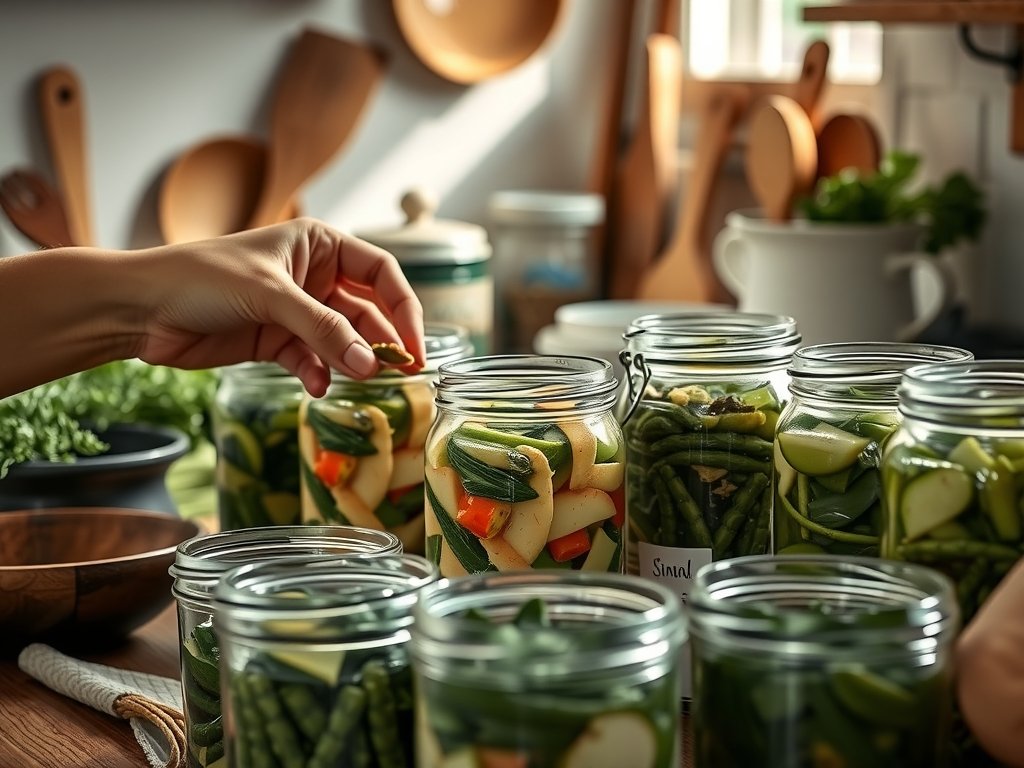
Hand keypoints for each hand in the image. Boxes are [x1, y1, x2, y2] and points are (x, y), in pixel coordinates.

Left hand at [136, 218, 424, 395]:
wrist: (140, 308)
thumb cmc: (201, 278)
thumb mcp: (271, 296)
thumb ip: (324, 330)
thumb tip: (371, 365)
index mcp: (319, 245)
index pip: (381, 274)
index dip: (404, 308)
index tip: (415, 345)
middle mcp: (313, 276)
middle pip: (367, 311)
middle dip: (382, 341)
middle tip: (400, 372)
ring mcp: (296, 311)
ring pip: (342, 340)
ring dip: (352, 361)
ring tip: (361, 380)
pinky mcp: (276, 342)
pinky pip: (313, 360)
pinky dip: (319, 374)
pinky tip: (317, 385)